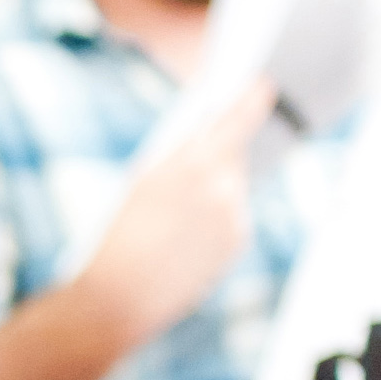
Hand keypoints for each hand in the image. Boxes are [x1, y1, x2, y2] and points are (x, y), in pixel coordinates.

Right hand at [73, 81, 270, 347]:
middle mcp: (224, 185)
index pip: (241, 114)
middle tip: (205, 147)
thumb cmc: (116, 236)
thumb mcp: (141, 181)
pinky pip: (230, 216)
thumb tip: (209, 135)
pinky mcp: (237, 242)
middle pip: (234, 151)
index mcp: (195, 161)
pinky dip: (212, 219)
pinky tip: (182, 235)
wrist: (118, 297)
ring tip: (174, 210)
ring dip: (212, 187)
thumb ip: (180, 152)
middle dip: (220, 149)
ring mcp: (234, 216)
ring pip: (232, 185)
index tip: (263, 82)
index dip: (253, 95)